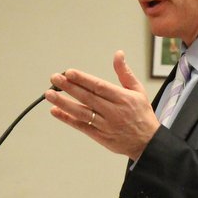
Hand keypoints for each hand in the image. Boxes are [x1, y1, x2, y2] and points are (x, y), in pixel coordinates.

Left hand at [45, 50, 159, 159]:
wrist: (147, 143)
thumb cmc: (142, 114)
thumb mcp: (138, 91)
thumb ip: (124, 73)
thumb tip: (118, 54)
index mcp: (122, 98)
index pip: (99, 87)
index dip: (83, 79)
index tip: (69, 72)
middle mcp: (113, 111)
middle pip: (87, 98)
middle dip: (69, 88)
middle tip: (54, 79)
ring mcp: (105, 125)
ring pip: (81, 112)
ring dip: (64, 103)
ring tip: (49, 94)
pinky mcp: (100, 136)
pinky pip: (81, 126)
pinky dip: (67, 119)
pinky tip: (56, 111)